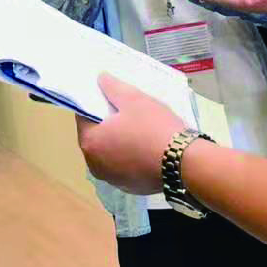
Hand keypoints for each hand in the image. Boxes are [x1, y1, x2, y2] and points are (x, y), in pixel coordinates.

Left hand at [75, 74, 190, 194]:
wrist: (183, 162)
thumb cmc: (153, 127)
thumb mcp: (134, 99)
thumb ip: (113, 88)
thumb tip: (100, 79)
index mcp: (90, 142)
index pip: (83, 117)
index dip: (95, 104)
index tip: (109, 97)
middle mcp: (94, 165)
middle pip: (96, 137)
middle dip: (107, 124)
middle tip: (126, 111)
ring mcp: (112, 179)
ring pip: (111, 153)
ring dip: (119, 142)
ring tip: (139, 128)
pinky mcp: (130, 187)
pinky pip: (125, 166)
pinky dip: (131, 157)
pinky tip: (147, 147)